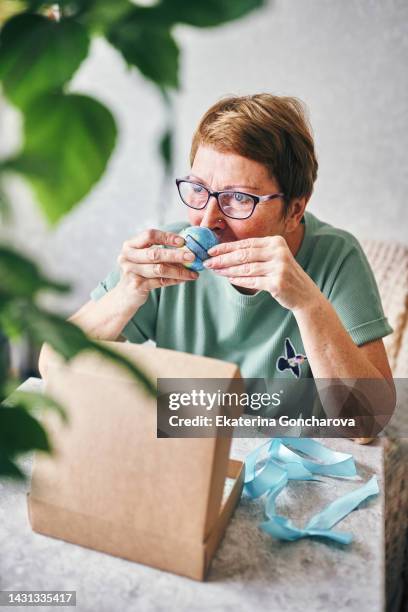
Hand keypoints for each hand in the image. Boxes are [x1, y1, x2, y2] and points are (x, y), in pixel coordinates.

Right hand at [116, 229, 197, 307]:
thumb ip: (159, 251)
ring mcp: (131, 272)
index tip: (183, 241)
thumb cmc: (139, 272)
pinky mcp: (137, 286)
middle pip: (155, 253)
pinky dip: (174, 280)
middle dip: (176, 255)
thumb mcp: (144, 258)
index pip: (149, 235)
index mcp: (130, 245)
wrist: (125, 295)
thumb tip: (187, 248)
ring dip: (179, 271)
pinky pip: (160, 282)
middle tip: (192, 256)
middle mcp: (127, 257)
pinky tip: (184, 279)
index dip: (167, 237)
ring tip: (193, 273)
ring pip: (159, 269)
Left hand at [204, 235, 321, 311]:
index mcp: (276, 242)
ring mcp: (279, 267)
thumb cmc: (285, 276)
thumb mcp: (273, 259)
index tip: (211, 250)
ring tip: (216, 271)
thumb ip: (255, 253)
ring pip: (246, 268)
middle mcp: (278, 252)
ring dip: (228, 270)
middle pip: (244, 255)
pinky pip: (252, 281)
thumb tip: (226, 253)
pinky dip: (238, 280)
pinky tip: (229, 279)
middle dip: (223, 258)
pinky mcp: (277, 283)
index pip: (246, 244)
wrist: (304, 295)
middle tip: (208, 262)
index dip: (226, 247)